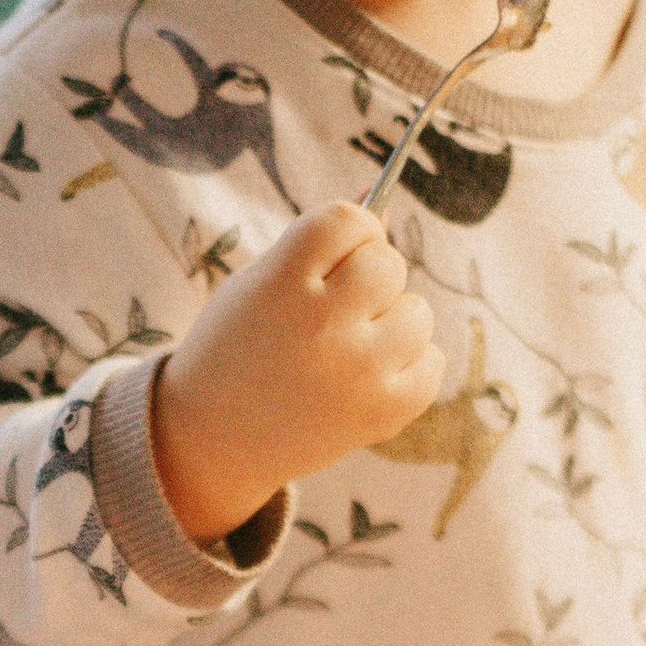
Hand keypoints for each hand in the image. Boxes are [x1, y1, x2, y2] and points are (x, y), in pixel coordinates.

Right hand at [152, 203, 440, 541]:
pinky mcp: (382, 414)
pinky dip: (410, 363)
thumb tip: (384, 205)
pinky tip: (369, 373)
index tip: (341, 250)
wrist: (211, 440)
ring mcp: (357, 373)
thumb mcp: (258, 284)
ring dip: (392, 320)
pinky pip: (433, 362)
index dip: (352, 229)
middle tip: (338, 305)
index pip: (348, 220)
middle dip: (369, 276)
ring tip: (350, 345)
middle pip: (388, 263)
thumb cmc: (239, 348)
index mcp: (280, 283)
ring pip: (418, 312)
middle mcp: (322, 325)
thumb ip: (319, 244)